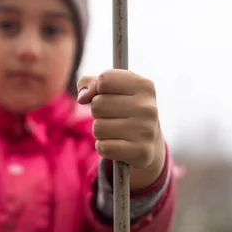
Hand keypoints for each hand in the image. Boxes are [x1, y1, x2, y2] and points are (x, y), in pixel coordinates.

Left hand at [76, 69, 165, 190]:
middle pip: (97, 104)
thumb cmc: (124, 109)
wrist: (148, 142)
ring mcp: (146, 130)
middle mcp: (148, 107)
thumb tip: (82, 98)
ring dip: (100, 131)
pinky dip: (103, 147)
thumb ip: (90, 83)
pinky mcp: (141, 152)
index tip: (110, 95)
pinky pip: (103, 147)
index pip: (104, 80)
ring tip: (115, 130)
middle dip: (98, 112)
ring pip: (98, 128)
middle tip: (113, 116)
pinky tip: (116, 144)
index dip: (99, 89)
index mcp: (144, 86)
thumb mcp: (110, 89)